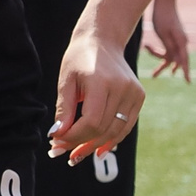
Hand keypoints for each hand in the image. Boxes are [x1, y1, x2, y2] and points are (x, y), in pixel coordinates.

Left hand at [50, 29, 144, 164]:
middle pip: (103, 128)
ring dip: (96, 146)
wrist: (102, 40)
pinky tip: (98, 149)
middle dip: (81, 144)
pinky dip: (113, 139)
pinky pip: (126, 125)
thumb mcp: (65, 80)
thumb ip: (64, 109)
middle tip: (63, 154)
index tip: (56, 143)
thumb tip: (57, 136)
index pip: (91, 122)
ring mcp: (135, 93)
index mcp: (102, 82)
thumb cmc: (79, 59)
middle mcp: (123, 88)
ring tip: (77, 155)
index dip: (74, 137)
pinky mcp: (139, 97)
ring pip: (116, 131)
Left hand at [144, 0, 192, 83]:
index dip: (186, 71)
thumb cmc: (162, 17)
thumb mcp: (163, 33)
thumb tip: (174, 61)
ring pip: (169, 55)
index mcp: (181, 41)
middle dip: (164, 67)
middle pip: (175, 60)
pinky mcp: (172, 37)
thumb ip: (169, 47)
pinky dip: (157, 50)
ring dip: (158, 56)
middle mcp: (181, 42)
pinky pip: (166, 49)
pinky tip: (147, 46)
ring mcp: (177, 40)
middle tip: (154, 75)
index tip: (188, 81)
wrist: (164, 2)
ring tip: (147, 53)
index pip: (184, 60)